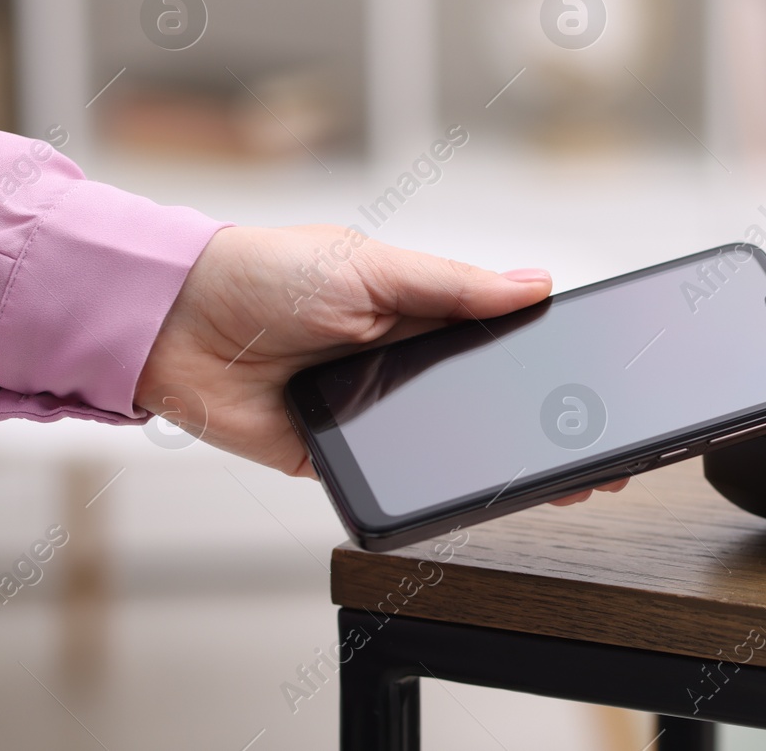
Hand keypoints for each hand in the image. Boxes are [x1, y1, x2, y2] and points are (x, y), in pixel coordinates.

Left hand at [137, 225, 624, 508]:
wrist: (175, 325)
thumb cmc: (264, 274)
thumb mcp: (374, 268)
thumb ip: (454, 285)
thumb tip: (534, 284)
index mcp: (418, 312)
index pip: (499, 341)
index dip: (544, 363)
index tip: (590, 384)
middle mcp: (402, 364)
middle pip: (485, 402)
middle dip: (535, 427)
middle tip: (588, 453)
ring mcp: (373, 414)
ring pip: (447, 449)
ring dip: (488, 464)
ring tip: (548, 480)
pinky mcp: (338, 458)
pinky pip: (390, 483)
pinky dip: (422, 491)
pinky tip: (465, 496)